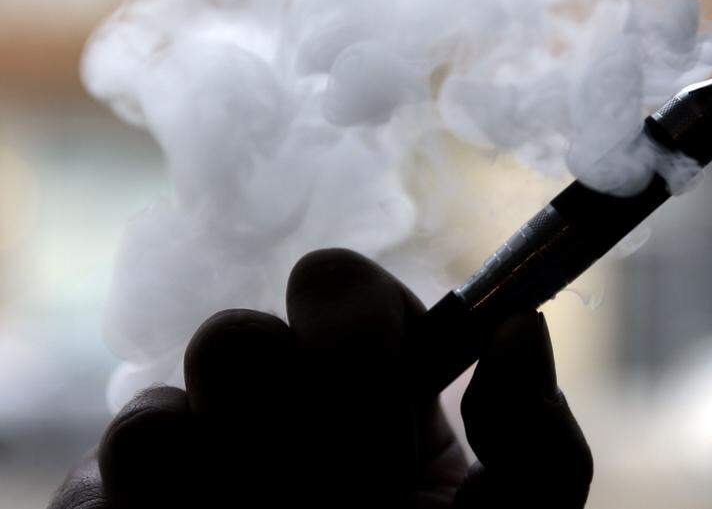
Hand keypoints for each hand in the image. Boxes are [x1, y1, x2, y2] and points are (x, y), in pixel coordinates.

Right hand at [48, 248, 591, 508]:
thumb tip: (521, 326)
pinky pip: (119, 473)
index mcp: (365, 386)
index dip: (357, 320)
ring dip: (242, 483)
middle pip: (234, 340)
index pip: (330, 283)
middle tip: (360, 490)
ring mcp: (186, 456)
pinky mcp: (113, 507)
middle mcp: (268, 406)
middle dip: (293, 432)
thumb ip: (540, 443)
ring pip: (160, 419)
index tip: (400, 381)